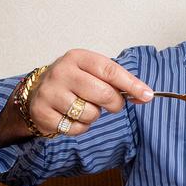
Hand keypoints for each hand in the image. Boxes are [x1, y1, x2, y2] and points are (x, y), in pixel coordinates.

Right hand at [27, 49, 153, 136]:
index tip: (147, 95)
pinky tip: (72, 117)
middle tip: (112, 104)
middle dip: (115, 104)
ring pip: (90, 113)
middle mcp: (62, 72)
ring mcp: (50, 92)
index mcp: (78, 58)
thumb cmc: (73, 82)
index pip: (110, 70)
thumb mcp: (92, 72)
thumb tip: (145, 95)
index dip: (131, 84)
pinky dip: (80, 127)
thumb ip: (118, 81)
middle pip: (103, 93)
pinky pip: (76, 128)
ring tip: (84, 107)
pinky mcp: (43, 112)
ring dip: (94, 116)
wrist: (37, 92)